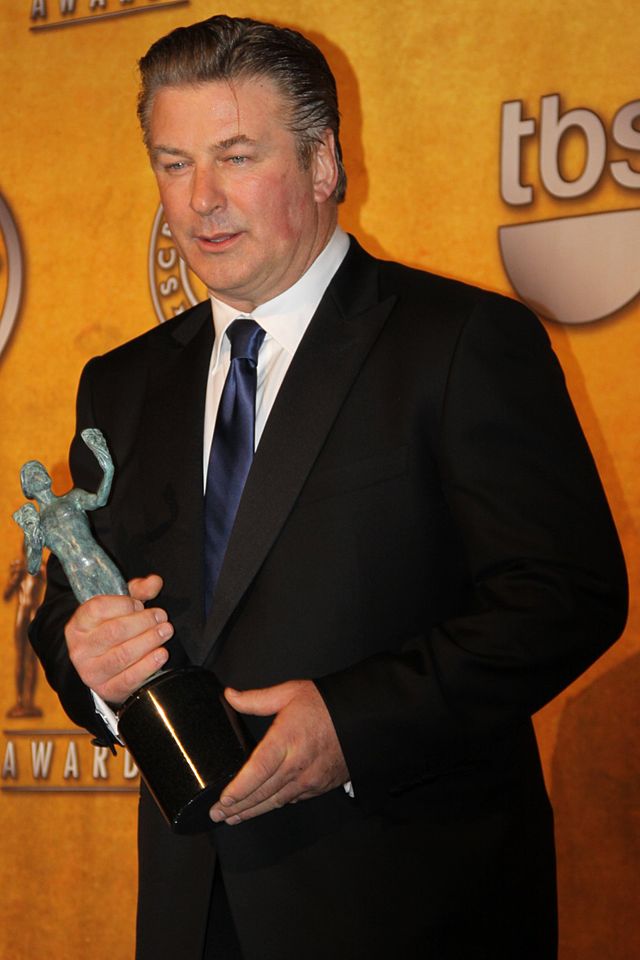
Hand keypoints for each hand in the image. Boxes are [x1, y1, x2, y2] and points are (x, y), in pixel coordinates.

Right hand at [64, 574, 171, 704]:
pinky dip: (148, 665)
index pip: (97, 608)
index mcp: (79, 624)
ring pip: (123, 655)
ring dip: (149, 641)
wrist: (105, 667)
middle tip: (162, 617)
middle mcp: (80, 649)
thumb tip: (155, 582)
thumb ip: (137, 591)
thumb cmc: (114, 629)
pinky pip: (129, 678)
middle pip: (114, 631)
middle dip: (143, 622)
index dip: (123, 604)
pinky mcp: (106, 689)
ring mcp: (90, 671)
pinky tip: (161, 654)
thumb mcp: (121, 607)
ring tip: (166, 631)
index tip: (140, 604)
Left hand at [209, 680, 348, 824]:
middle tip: (217, 815)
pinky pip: (293, 799)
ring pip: (276, 801)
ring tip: (234, 817)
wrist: (361, 717)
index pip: (257, 771)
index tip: (223, 800)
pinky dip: (276, 805)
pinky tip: (264, 806)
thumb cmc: (325, 704)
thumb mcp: (289, 693)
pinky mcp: (320, 785)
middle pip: (262, 792)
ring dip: (253, 811)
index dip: (239, 789)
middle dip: (237, 806)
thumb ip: (256, 699)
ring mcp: (310, 779)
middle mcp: (297, 765)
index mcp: (286, 740)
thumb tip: (230, 696)